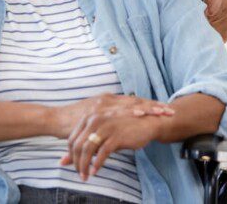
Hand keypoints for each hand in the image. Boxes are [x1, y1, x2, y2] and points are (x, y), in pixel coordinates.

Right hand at [50, 93, 173, 139]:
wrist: (56, 120)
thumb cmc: (74, 122)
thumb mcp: (94, 119)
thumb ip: (108, 120)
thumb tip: (120, 126)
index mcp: (108, 100)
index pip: (133, 101)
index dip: (149, 105)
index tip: (164, 109)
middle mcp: (107, 100)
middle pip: (135, 101)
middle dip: (153, 106)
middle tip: (170, 110)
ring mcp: (103, 104)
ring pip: (130, 104)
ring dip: (147, 107)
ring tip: (161, 112)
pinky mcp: (98, 110)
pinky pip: (118, 111)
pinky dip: (131, 111)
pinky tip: (142, 113)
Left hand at [60, 109, 170, 179]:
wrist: (146, 123)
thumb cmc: (122, 128)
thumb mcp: (101, 134)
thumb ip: (83, 145)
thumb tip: (63, 161)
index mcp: (89, 117)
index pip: (71, 138)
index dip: (70, 155)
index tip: (74, 165)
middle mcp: (95, 119)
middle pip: (77, 144)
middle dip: (76, 162)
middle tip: (80, 174)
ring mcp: (105, 126)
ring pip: (87, 149)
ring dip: (84, 165)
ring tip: (86, 176)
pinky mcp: (116, 135)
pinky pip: (102, 152)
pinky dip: (97, 164)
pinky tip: (95, 171)